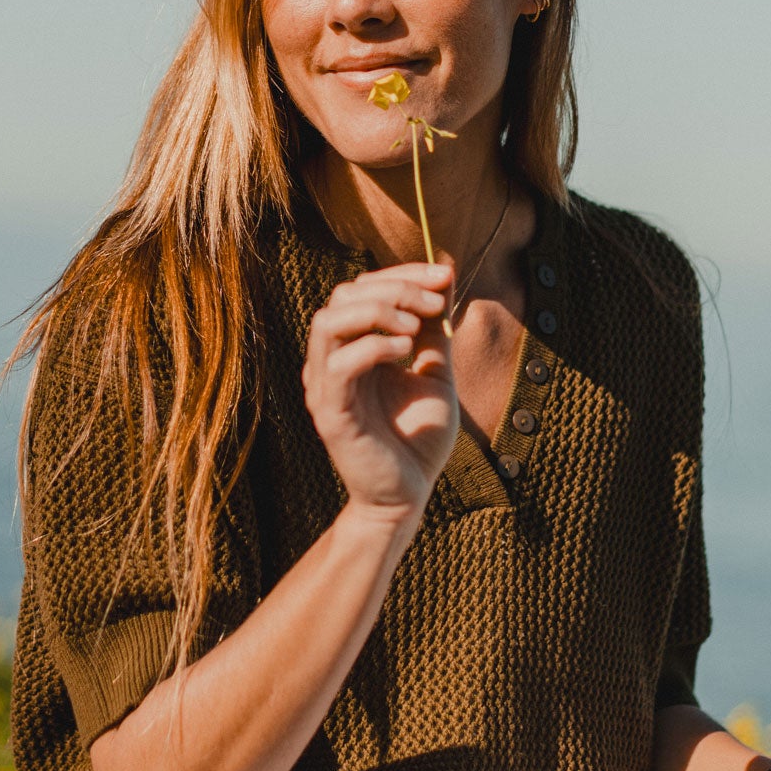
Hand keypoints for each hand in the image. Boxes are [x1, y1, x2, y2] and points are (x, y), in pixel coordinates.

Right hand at [303, 261, 457, 517]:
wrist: (407, 496)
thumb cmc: (417, 440)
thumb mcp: (434, 373)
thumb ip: (433, 330)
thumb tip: (444, 275)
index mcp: (351, 349)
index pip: (361, 289)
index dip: (402, 274)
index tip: (445, 275)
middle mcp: (330, 362)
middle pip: (342, 296)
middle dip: (394, 287)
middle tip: (436, 300)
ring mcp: (325, 386)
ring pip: (327, 321)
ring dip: (376, 311)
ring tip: (414, 326)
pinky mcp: (330, 413)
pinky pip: (338, 364)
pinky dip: (373, 347)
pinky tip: (405, 352)